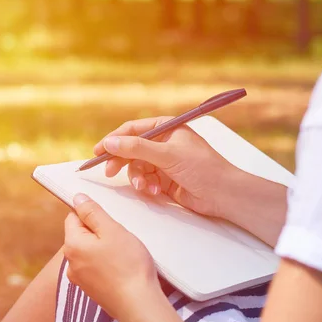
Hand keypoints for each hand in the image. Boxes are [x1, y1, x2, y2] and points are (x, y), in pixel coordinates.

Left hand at [62, 193, 161, 318]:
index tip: (110, 220)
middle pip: (81, 235)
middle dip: (99, 232)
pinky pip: (96, 268)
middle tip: (120, 236)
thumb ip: (92, 213)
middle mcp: (70, 263)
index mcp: (72, 245)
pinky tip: (123, 267)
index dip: (91, 214)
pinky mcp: (92, 290)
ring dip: (104, 248)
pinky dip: (107, 264)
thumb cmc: (128, 264)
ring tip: (124, 253)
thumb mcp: (112, 230)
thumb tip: (77, 198)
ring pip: (90, 252)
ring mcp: (80, 279)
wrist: (138, 304)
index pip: (73, 218)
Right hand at [93, 116, 236, 217]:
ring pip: (137, 167)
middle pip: (132, 149)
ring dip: (137, 178)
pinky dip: (147, 186)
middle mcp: (164, 143)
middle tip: (108, 171)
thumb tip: (110, 142)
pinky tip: (156, 191)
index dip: (114, 139)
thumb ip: (137, 148)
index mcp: (167, 128)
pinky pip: (146, 180)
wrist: (223, 194)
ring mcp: (164, 162)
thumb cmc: (202, 167)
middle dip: (121, 161)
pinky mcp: (166, 180)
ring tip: (145, 186)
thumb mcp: (167, 154)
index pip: (133, 129)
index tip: (98, 151)